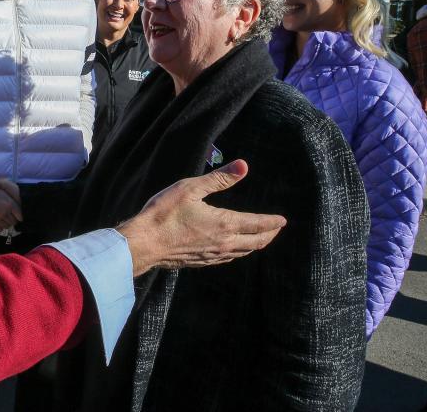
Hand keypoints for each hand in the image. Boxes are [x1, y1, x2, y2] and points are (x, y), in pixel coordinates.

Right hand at [117, 160, 285, 275]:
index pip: (258, 224)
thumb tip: (243, 166)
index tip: (283, 220)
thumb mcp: (190, 188)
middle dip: (269, 235)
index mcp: (225, 224)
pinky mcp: (201, 262)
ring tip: (260, 239)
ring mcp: (213, 255)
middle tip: (276, 229)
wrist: (143, 244)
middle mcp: (224, 243)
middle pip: (255, 242)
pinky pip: (228, 258)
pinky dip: (239, 252)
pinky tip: (234, 249)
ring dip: (256, 245)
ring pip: (243, 252)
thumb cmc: (164, 214)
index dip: (272, 222)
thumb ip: (219, 179)